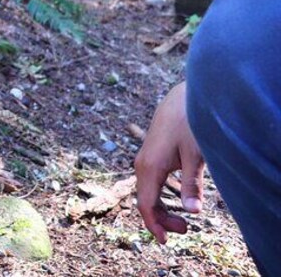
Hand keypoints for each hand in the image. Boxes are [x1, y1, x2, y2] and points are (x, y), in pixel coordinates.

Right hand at [134, 82, 204, 243]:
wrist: (182, 97)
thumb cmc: (189, 122)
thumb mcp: (195, 155)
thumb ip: (192, 184)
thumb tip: (194, 212)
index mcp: (149, 167)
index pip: (146, 205)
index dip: (154, 225)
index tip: (164, 241)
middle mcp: (142, 165)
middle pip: (145, 201)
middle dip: (162, 219)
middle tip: (186, 230)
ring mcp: (145, 159)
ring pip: (147, 192)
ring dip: (162, 208)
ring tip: (184, 219)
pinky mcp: (152, 155)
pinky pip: (151, 183)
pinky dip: (161, 196)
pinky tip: (176, 199)